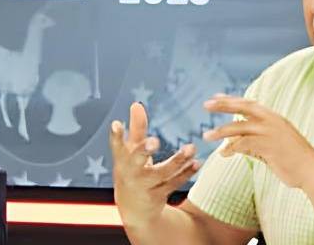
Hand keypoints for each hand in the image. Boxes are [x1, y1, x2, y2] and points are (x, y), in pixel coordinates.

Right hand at [110, 102, 200, 228]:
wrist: (134, 210)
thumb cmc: (132, 172)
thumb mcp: (131, 152)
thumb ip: (136, 129)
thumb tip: (136, 104)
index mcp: (122, 160)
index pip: (116, 146)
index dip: (116, 136)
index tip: (116, 123)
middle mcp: (131, 173)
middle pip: (136, 161)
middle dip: (144, 151)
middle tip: (154, 141)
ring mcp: (144, 186)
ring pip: (161, 173)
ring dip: (177, 161)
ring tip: (190, 148)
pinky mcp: (158, 195)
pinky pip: (173, 183)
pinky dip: (186, 173)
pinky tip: (196, 163)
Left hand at [202, 94, 313, 189]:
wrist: (312, 170)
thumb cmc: (294, 160)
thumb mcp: (273, 146)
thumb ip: (254, 142)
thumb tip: (233, 145)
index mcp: (274, 118)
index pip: (249, 104)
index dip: (232, 100)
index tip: (216, 97)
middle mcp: (272, 121)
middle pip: (243, 107)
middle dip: (224, 105)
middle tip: (206, 104)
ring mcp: (270, 132)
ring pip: (239, 127)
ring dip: (221, 131)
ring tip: (207, 135)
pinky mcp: (268, 146)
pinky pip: (243, 144)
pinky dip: (231, 148)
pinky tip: (224, 154)